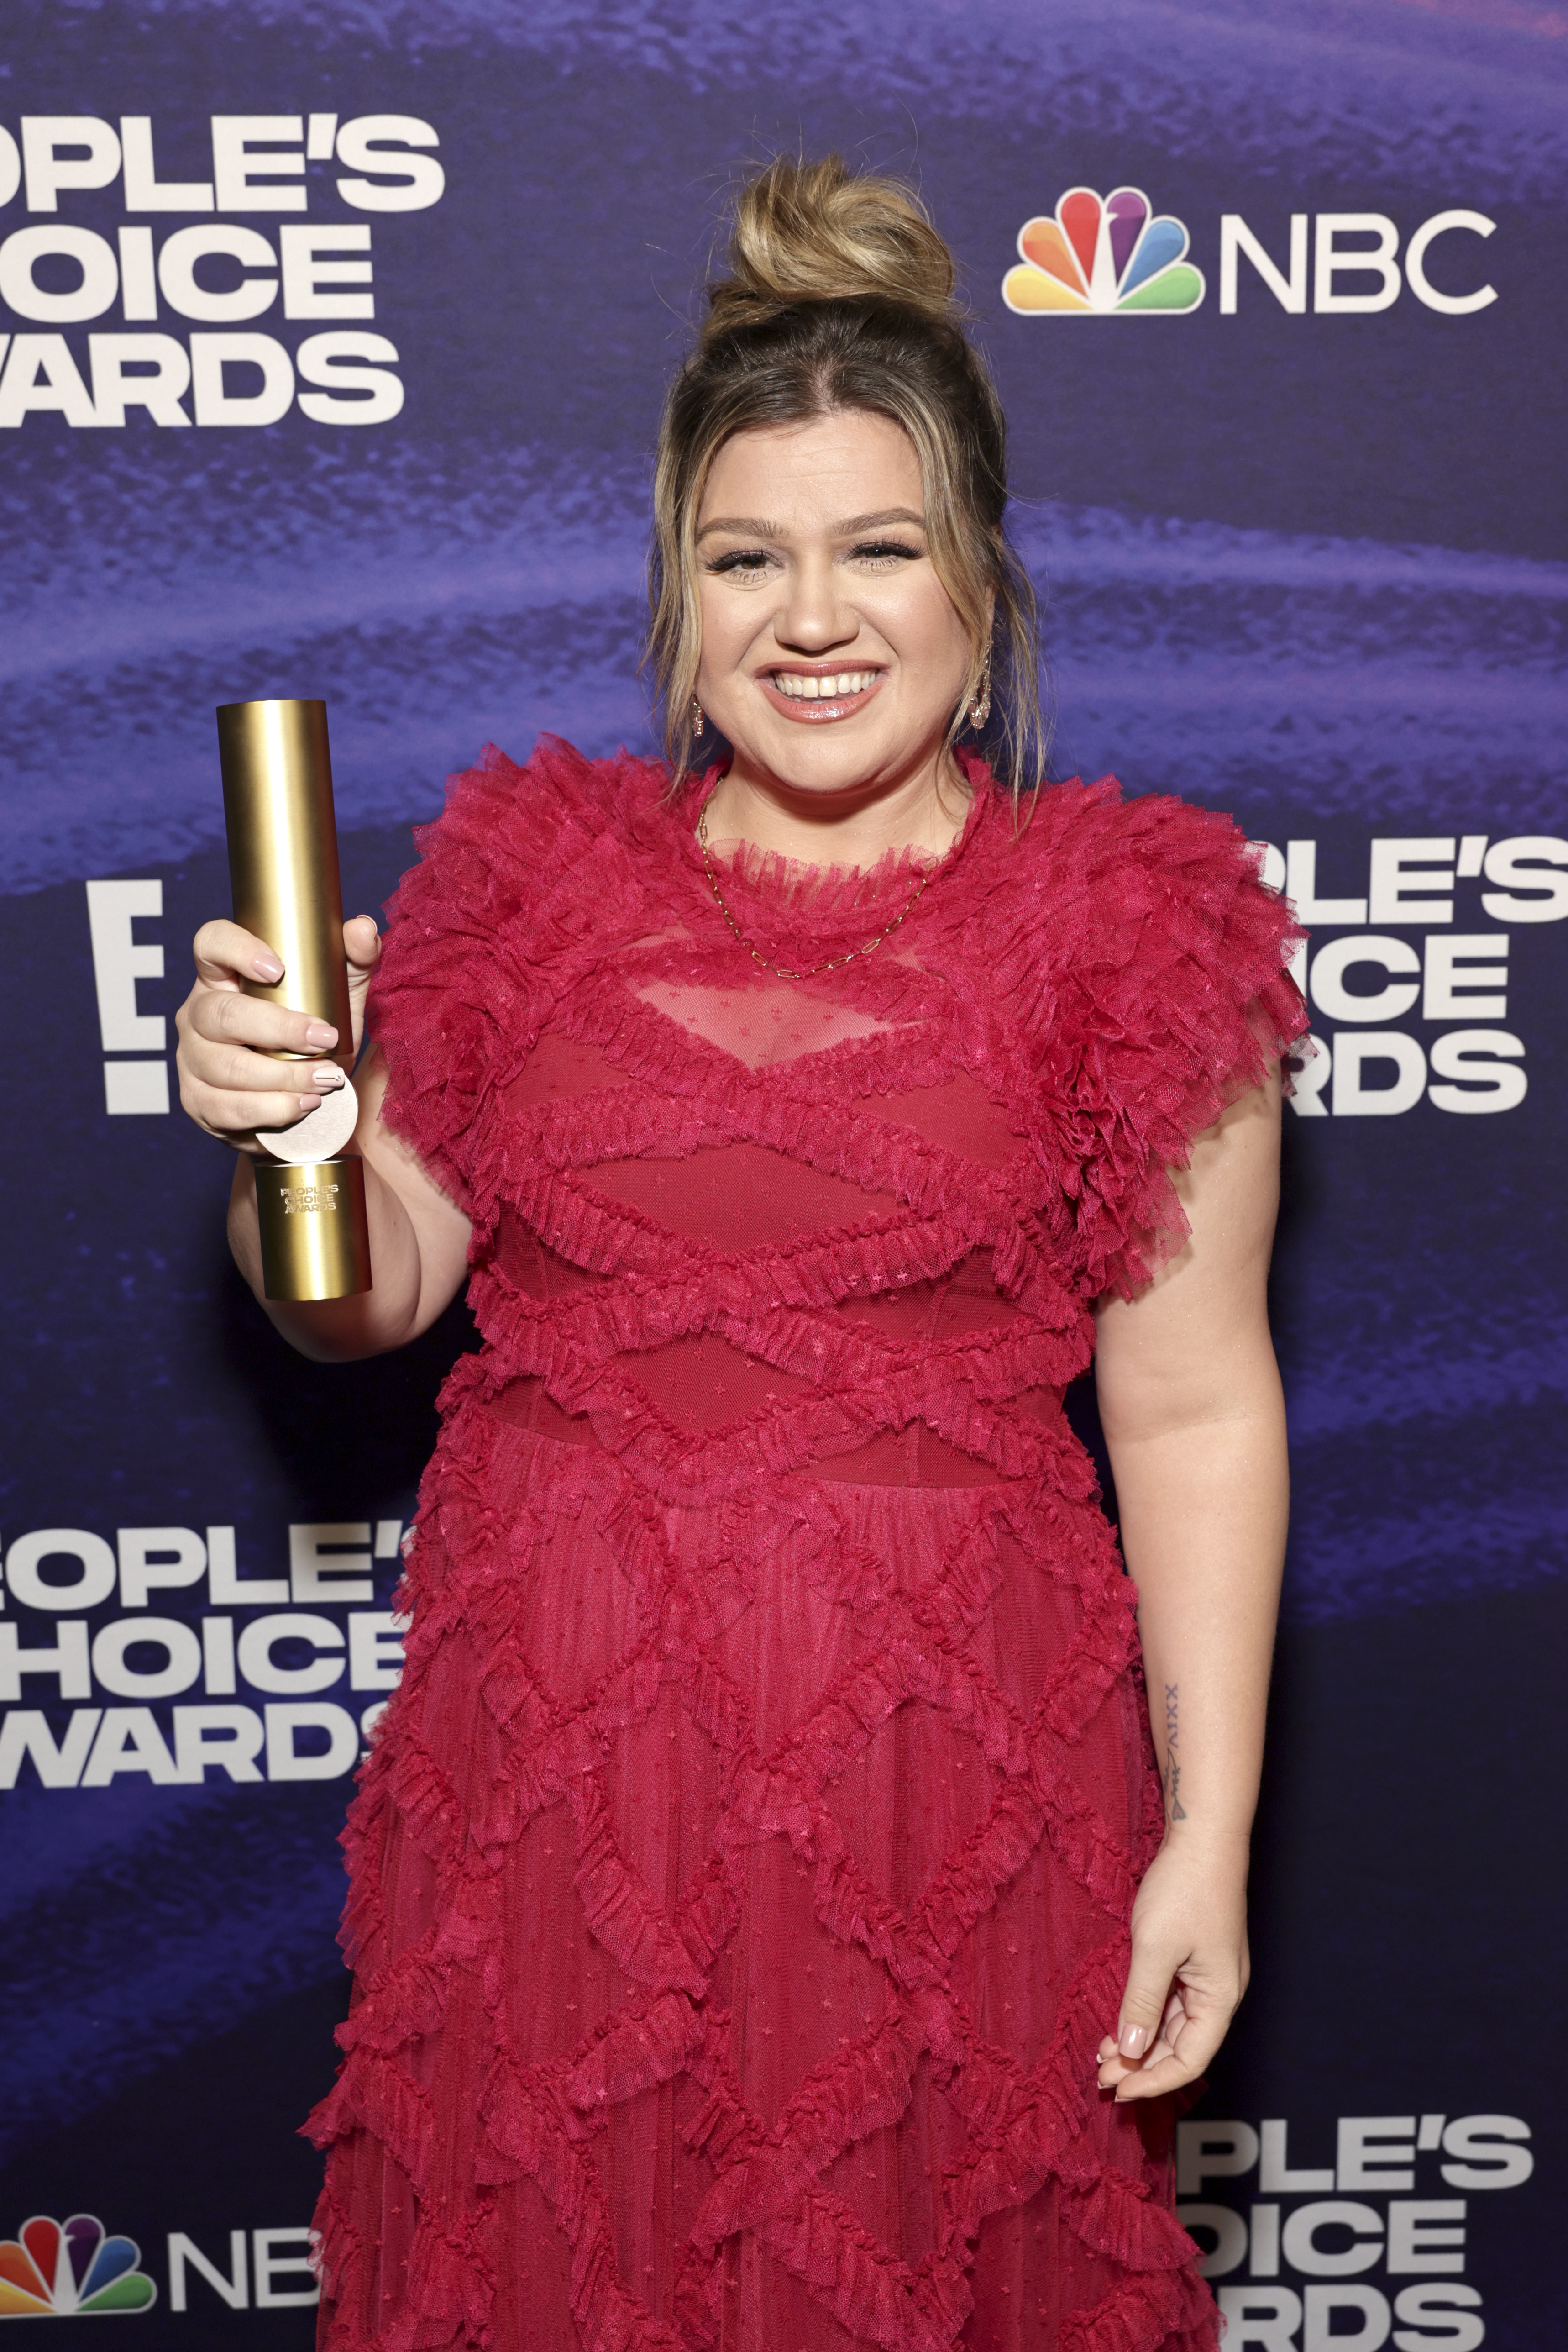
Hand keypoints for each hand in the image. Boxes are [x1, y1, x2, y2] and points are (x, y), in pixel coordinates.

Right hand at [175, 914, 380, 1152]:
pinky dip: (271, 1109)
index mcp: (224, 976)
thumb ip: (352, 961)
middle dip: (278, 1029)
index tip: (278, 970)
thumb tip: (362, 928)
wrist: (301, 1103)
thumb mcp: (337, 998)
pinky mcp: (197, 1101)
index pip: (211, 943)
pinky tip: (303, 1105)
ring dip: (282, 1077)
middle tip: (325, 1038)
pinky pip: (226, 1107)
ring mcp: (192, 1058)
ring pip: (225, 1066)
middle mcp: (198, 1013)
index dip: (236, 949)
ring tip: (326, 1080)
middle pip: (220, 1014)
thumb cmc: (311, 1039)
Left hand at [1096, 1831, 1249, 2101]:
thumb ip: (1143, 2002)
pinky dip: (1145, 2014)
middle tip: (1101, 2075)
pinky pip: (1171, 1999)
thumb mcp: (1156, 1948)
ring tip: (1103, 2053)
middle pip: (1182, 2047)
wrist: (1203, 1836)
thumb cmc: (1186, 1887)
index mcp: (1220, 1997)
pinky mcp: (1194, 1956)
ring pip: (1174, 2025)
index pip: (1190, 2060)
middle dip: (1141, 2065)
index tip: (1119, 2090)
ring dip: (1140, 2041)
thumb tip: (1130, 2051)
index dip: (1154, 2081)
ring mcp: (1208, 1974)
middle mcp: (1219, 1992)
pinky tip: (1120, 2019)